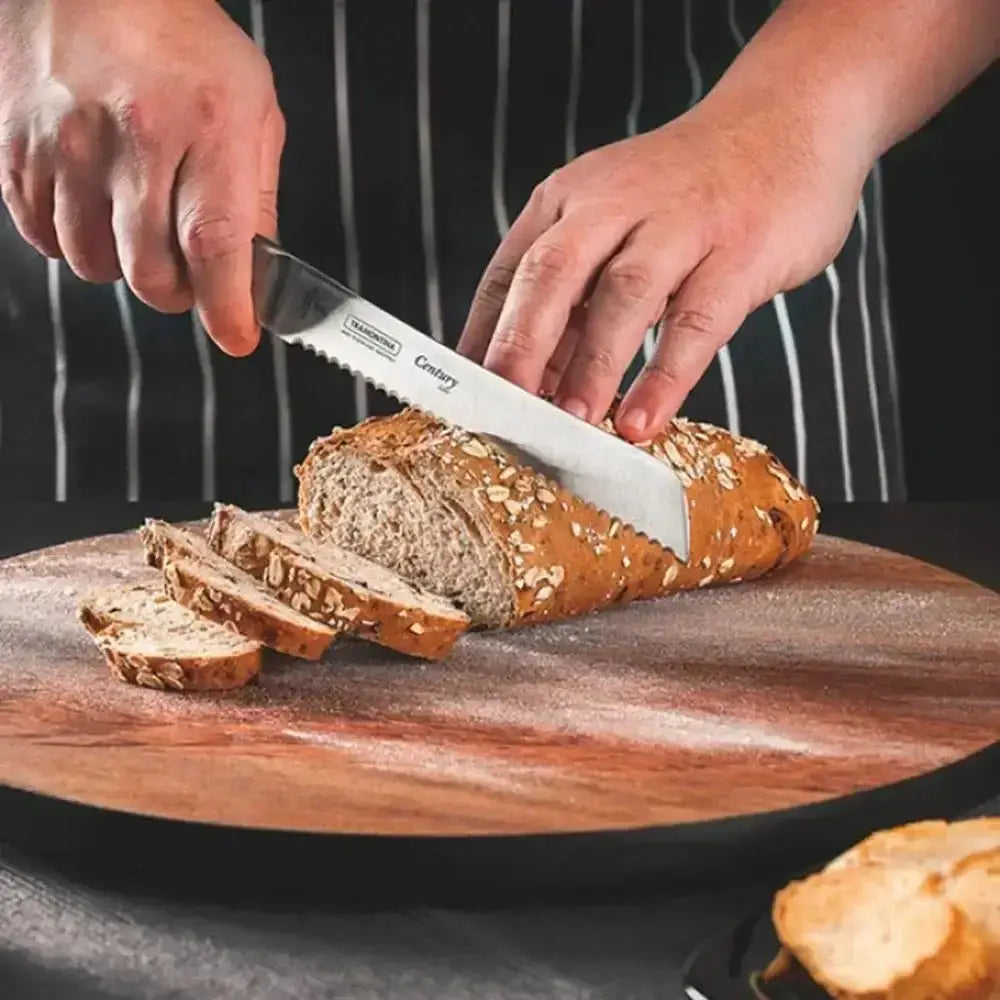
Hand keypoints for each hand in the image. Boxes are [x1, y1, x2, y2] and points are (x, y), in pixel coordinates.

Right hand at [0, 0, 284, 354]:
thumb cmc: (182, 42)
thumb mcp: (253, 108)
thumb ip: (256, 197)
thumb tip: (254, 274)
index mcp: (205, 128)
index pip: (214, 245)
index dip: (226, 306)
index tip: (237, 336)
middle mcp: (132, 140)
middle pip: (151, 272)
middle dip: (179, 293)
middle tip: (191, 273)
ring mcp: (67, 148)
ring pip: (96, 266)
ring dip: (125, 267)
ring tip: (139, 225)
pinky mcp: (18, 152)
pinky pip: (46, 240)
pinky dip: (76, 243)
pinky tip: (96, 209)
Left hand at [458, 97, 868, 441]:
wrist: (787, 121)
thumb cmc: (688, 193)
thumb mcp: (613, 227)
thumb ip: (574, 299)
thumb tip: (528, 381)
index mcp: (570, 202)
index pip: (509, 274)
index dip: (483, 338)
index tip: (468, 397)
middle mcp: (615, 205)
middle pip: (552, 275)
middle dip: (521, 346)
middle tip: (503, 408)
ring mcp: (680, 224)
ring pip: (622, 295)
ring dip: (592, 365)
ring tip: (572, 424)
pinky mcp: (740, 251)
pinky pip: (697, 320)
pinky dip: (665, 375)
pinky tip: (642, 419)